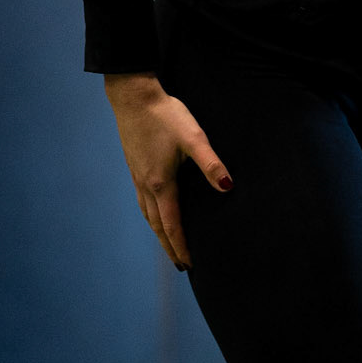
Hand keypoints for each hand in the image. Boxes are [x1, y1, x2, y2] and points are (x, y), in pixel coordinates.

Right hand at [103, 72, 232, 269]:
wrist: (134, 97)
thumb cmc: (166, 116)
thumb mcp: (194, 138)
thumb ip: (211, 163)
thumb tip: (227, 188)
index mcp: (161, 184)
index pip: (172, 225)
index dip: (181, 246)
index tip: (188, 265)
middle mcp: (146, 185)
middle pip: (158, 225)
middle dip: (169, 246)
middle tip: (180, 265)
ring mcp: (138, 176)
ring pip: (148, 214)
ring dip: (159, 232)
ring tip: (169, 244)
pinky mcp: (135, 166)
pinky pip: (143, 200)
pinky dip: (152, 215)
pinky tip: (156, 210)